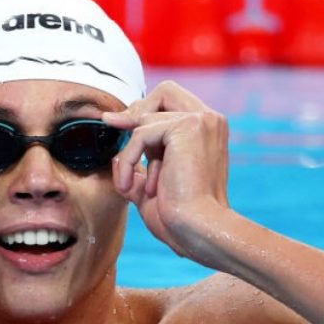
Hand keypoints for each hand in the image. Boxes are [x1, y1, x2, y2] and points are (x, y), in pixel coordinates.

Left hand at [104, 81, 231, 266]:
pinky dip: (128, 160)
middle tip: (113, 128)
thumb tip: (117, 157)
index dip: (143, 112)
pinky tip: (129, 187)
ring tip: (128, 187)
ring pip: (146, 116)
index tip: (114, 124)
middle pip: (164, 91)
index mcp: (208, 132)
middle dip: (134, 111)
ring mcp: (201, 121)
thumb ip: (141, 167)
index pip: (172, 103)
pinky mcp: (187, 128)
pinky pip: (140, 134)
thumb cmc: (182, 220)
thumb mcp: (155, 186)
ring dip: (128, 153)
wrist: (199, 232)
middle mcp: (210, 121)